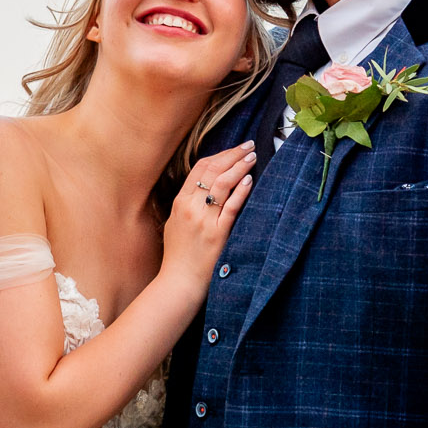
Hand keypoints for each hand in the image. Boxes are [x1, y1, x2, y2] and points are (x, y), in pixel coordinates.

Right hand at [160, 144, 256, 286]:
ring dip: (239, 167)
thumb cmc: (178, 256)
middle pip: (212, 170)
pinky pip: (231, 206)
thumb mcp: (175, 223)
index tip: (234, 148)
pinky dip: (241, 191)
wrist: (179, 281)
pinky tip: (250, 180)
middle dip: (232, 154)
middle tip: (248, 145)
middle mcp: (190, 207)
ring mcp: (203, 220)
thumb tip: (203, 188)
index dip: (219, 155)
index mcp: (179, 203)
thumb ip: (187, 205)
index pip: (199, 168)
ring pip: (222, 184)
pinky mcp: (217, 233)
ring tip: (252, 157)